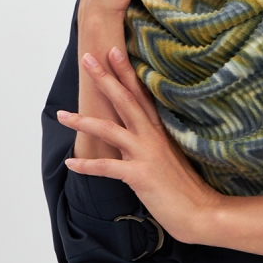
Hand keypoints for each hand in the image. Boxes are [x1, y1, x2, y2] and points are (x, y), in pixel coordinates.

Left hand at [57, 46, 221, 243]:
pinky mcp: (140, 175)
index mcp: (159, 129)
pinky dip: (88, 165)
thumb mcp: (169, 154)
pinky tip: (71, 163)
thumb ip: (153, 140)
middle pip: (124, 99)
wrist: (200, 211)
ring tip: (62, 114)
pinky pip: (107, 167)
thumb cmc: (184, 185)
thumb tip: (136, 132)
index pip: (140, 93)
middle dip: (104, 78)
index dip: (126, 71)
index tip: (113, 51)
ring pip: (110, 129)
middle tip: (88, 58)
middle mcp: (152, 136)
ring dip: (83, 120)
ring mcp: (146, 153)